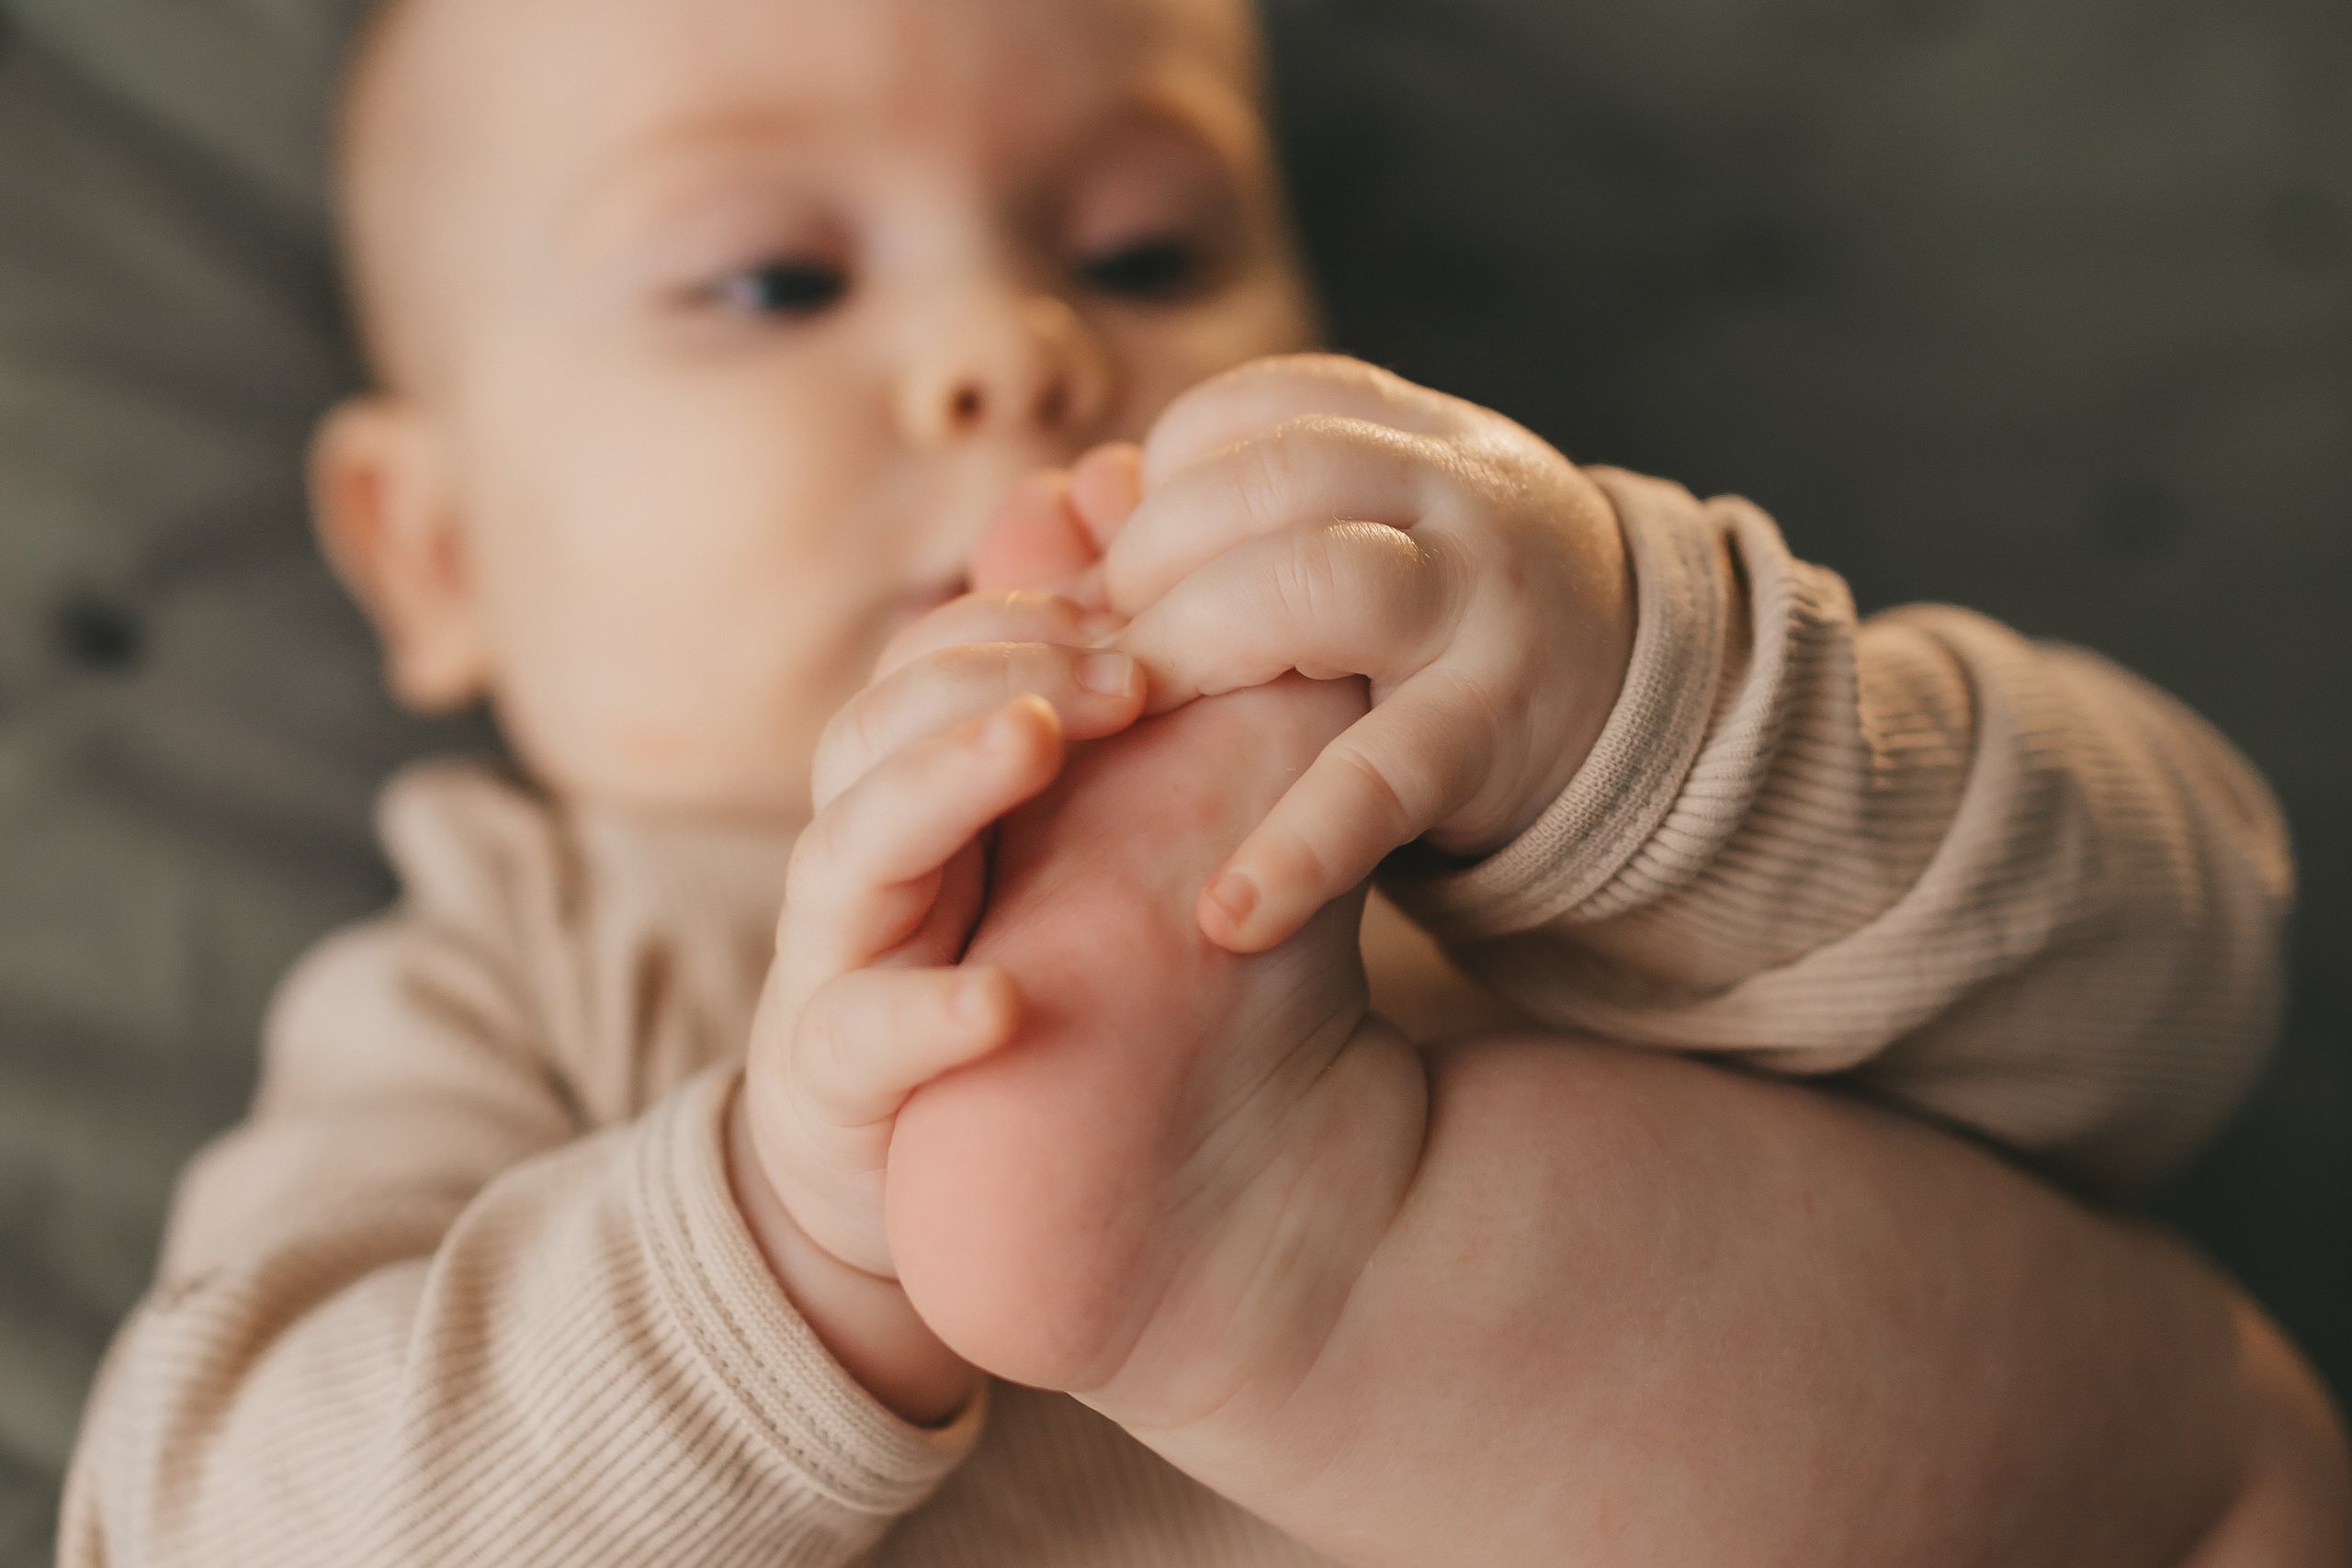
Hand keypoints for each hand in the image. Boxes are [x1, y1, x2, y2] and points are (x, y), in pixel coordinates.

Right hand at [732, 585, 1145, 1422]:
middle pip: (882, 723)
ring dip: (942, 779)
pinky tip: (1002, 1002)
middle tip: (1125, 667)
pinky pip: (859, 1035)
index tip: (1143, 604)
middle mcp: (862, 856)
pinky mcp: (834, 1080)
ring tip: (1035, 739)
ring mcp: (837, 963)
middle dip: (994, 673)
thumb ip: (1100, 734)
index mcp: (914, 788)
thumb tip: (1155, 580)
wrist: (900, 1174)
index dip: (1024, 618)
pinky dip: (925, 1014)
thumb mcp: (1056, 850)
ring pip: (850, 845)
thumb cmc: (1000, 973)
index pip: (935, 660)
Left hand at [1099, 354, 1635, 953]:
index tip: (1118, 560)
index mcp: (1407, 436)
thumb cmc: (1448, 611)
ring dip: (1193, 649)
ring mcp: (1481, 608)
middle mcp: (1452, 496)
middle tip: (1098, 648)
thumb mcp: (1372, 526)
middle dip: (1152, 561)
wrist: (1644, 697)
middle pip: (1270, 478)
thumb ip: (1234, 508)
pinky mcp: (1493, 734)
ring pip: (1318, 586)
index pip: (1250, 411)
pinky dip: (1301, 845)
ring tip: (1125, 718)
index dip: (1161, 483)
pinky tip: (1231, 910)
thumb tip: (1060, 505)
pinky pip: (1383, 779)